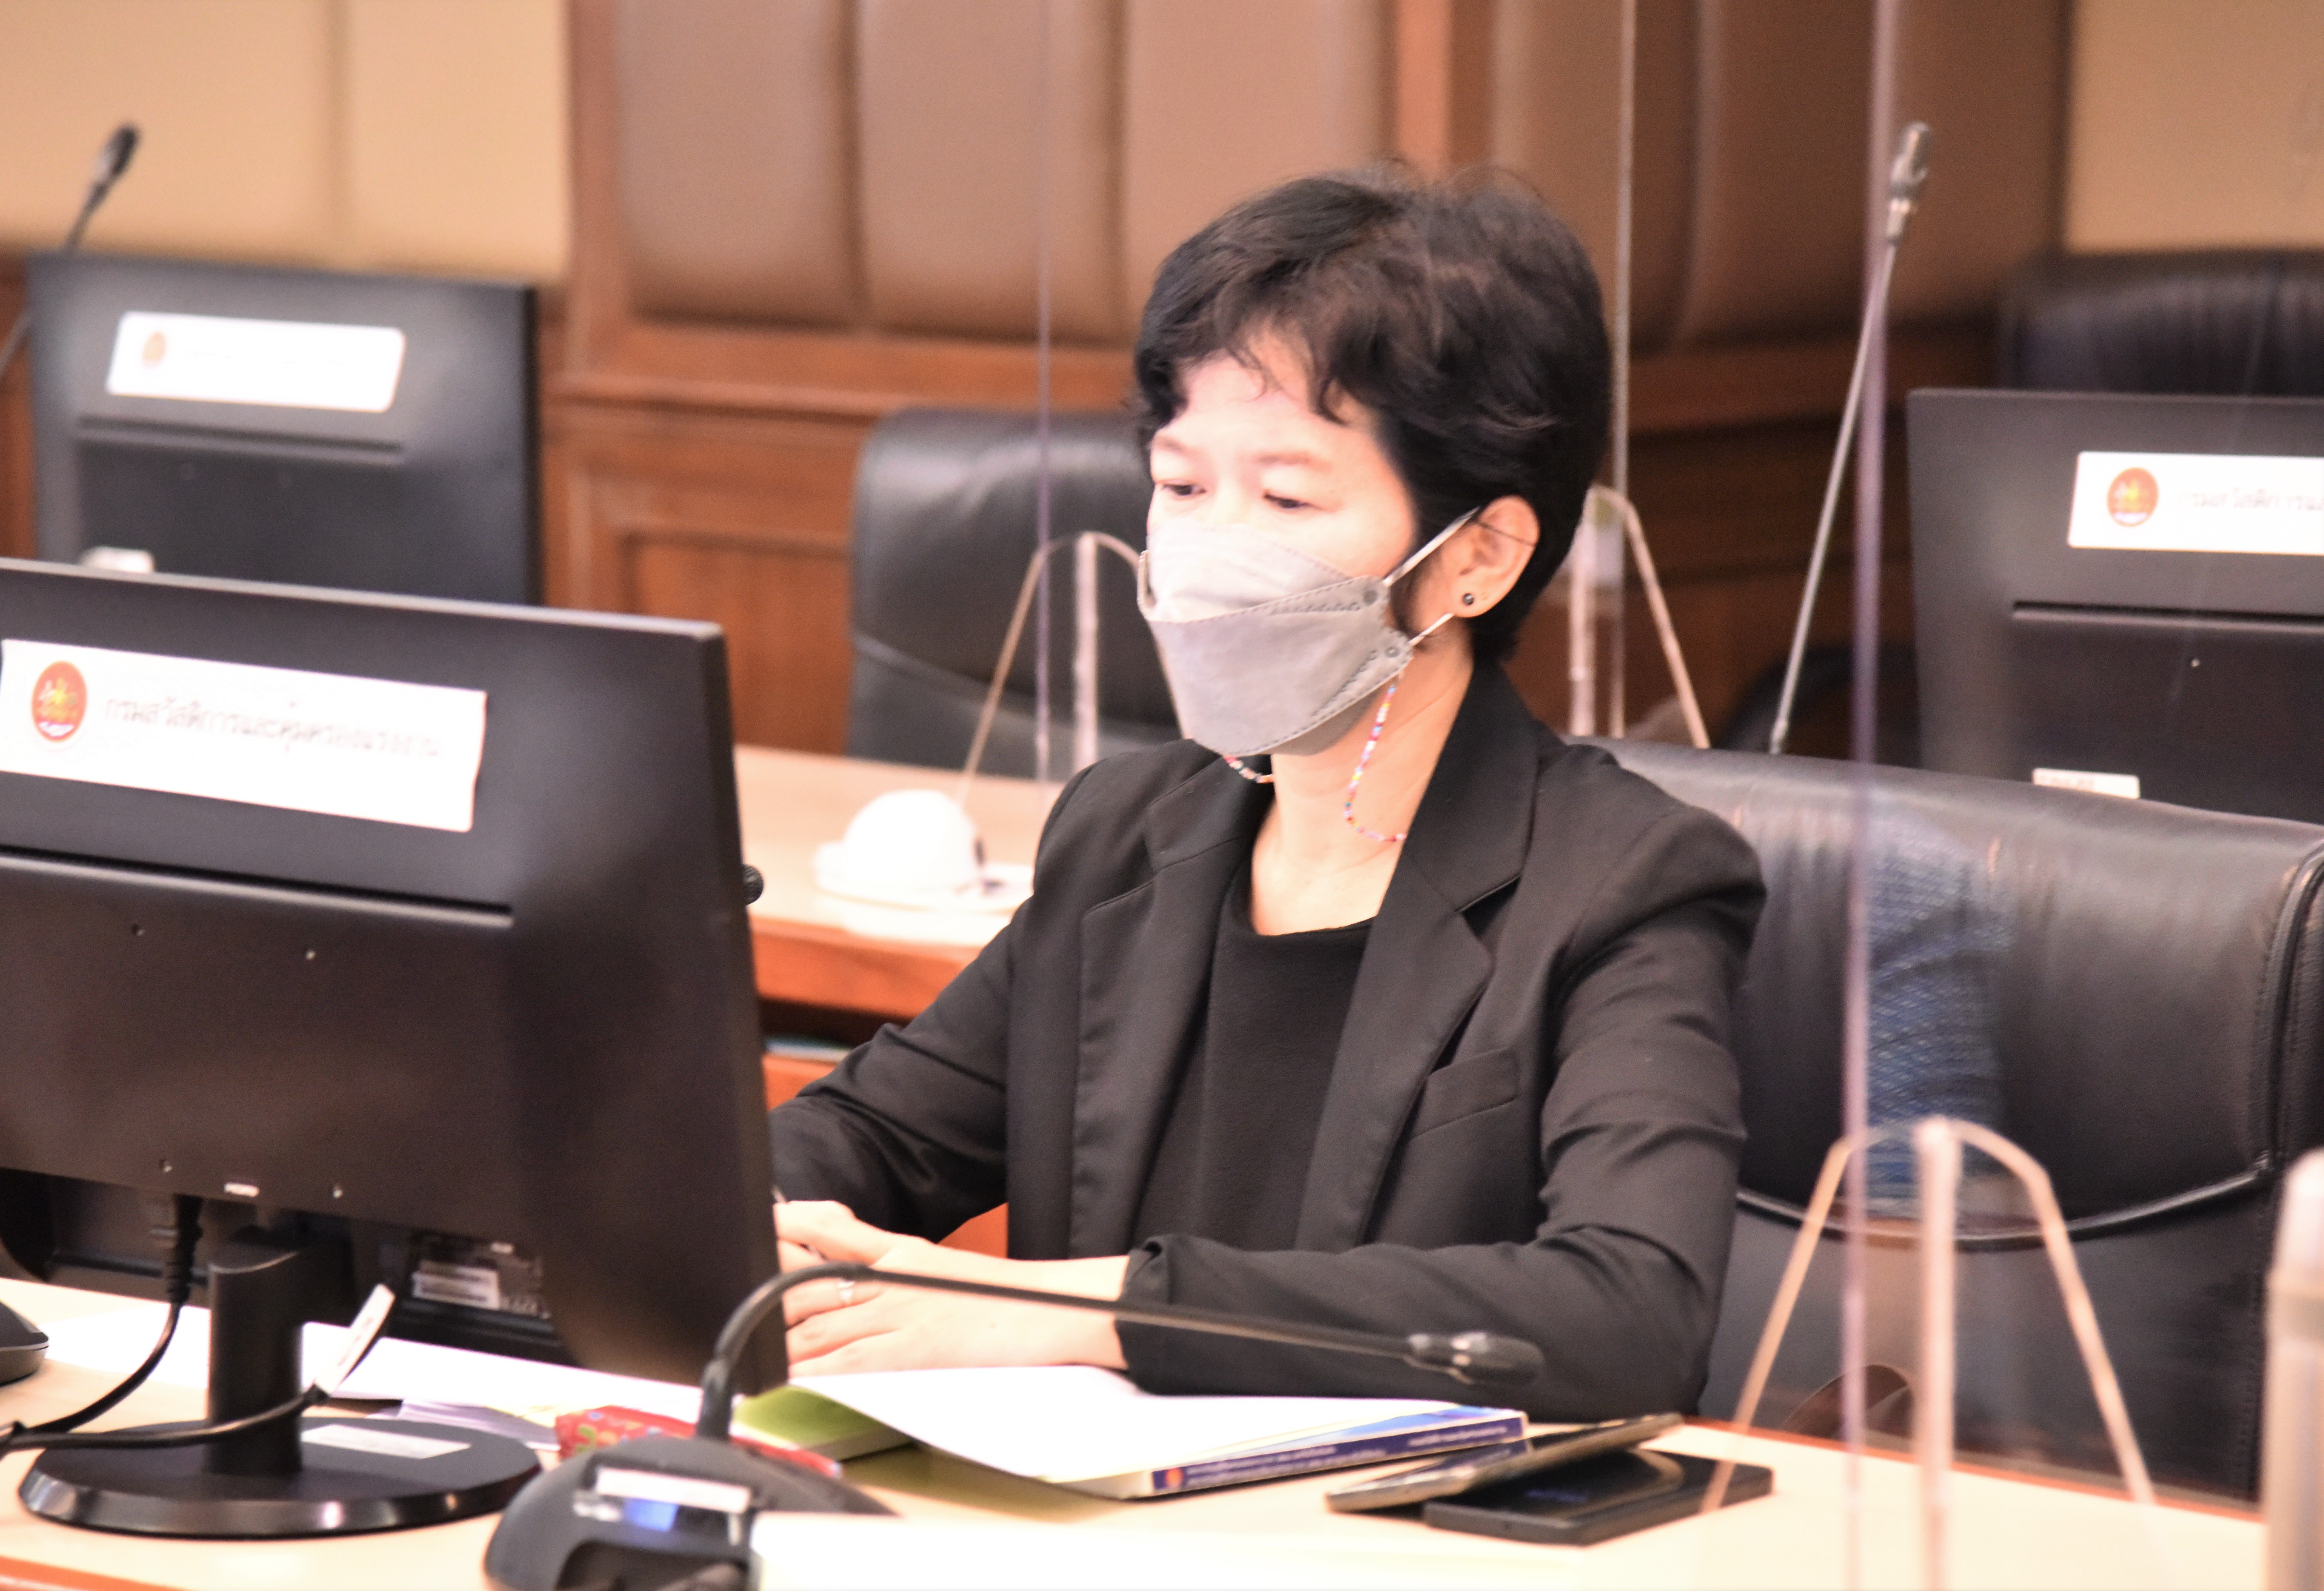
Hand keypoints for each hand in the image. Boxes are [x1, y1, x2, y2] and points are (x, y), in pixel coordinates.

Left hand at [773, 1201, 1129, 1375]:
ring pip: (820, 1321)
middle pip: (809, 1280)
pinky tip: (785, 1375)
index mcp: (896, 1252)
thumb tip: (827, 1243)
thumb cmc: (997, 1294)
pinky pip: (850, 1360)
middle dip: (762, 1290)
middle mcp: (890, 1279)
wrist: (1051, 1311)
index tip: (747, 1233)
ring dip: (775, 1335)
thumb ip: (876, 1249)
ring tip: (738, 1343)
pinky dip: (812, 1367)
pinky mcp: (910, 1351)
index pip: (826, 1233)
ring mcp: (898, 1314)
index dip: (780, 1231)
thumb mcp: (929, 1258)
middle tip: (724, 1298)